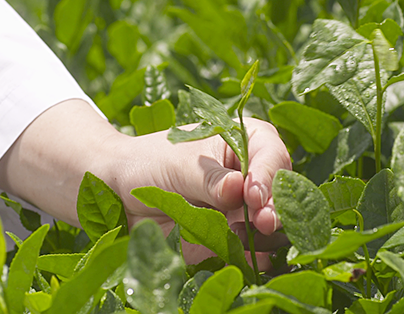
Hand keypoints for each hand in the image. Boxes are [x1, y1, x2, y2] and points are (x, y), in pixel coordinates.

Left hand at [103, 117, 291, 263]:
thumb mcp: (181, 165)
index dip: (268, 177)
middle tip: (264, 222)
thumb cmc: (153, 162)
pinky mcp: (233, 237)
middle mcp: (253, 176)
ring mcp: (246, 209)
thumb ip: (211, 179)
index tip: (255, 196)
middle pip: (280, 192)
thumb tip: (238, 188)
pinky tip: (251, 261)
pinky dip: (254, 258)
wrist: (122, 189)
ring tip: (240, 235)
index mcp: (246, 142)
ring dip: (265, 235)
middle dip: (275, 209)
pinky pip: (252, 252)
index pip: (272, 156)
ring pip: (272, 226)